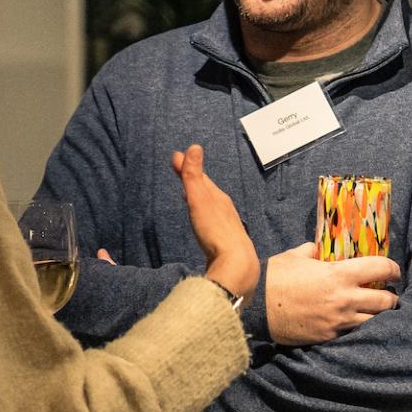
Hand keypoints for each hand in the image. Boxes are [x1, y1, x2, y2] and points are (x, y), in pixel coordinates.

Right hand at [173, 145, 258, 303]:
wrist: (236, 264)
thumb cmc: (215, 231)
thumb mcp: (200, 200)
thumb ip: (194, 176)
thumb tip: (194, 146)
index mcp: (218, 198)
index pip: (200, 177)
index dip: (188, 167)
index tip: (176, 156)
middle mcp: (225, 210)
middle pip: (207, 191)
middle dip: (194, 180)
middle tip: (182, 170)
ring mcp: (226, 227)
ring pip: (210, 207)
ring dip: (199, 198)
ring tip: (190, 194)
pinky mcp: (224, 244)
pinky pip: (212, 224)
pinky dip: (203, 216)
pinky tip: (202, 223)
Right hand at [265, 242, 400, 345]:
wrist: (256, 306)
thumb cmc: (276, 277)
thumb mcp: (296, 256)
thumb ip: (312, 250)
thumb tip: (317, 248)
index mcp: (340, 274)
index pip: (381, 269)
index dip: (393, 269)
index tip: (395, 272)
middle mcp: (345, 299)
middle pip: (386, 301)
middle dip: (392, 297)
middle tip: (389, 294)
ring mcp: (338, 321)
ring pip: (374, 322)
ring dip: (378, 316)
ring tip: (376, 312)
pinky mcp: (328, 337)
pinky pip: (353, 334)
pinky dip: (358, 329)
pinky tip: (355, 324)